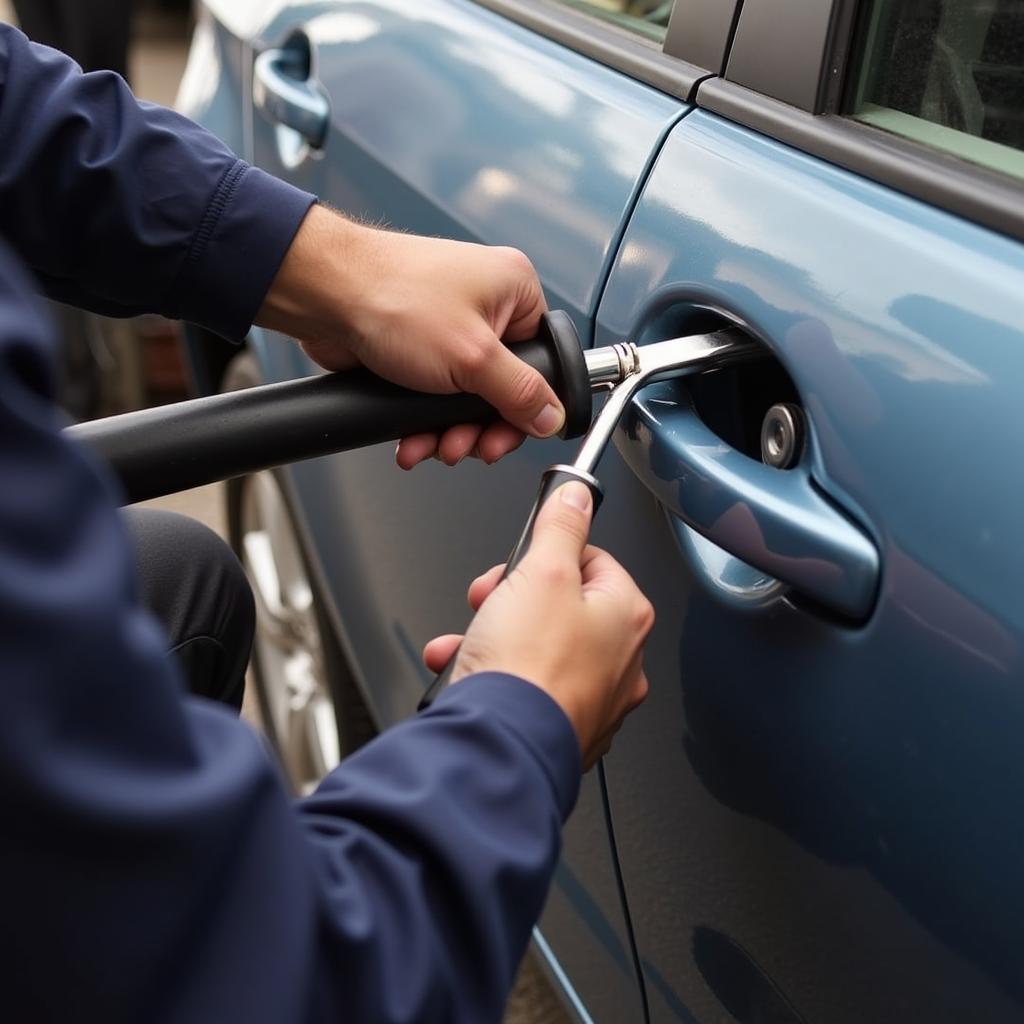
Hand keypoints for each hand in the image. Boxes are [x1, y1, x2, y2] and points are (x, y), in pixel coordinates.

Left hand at [256, 205, 563, 467]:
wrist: (325, 295)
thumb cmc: (393, 297)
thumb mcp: (472, 357)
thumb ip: (519, 392)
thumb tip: (551, 417)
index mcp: (514, 290)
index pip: (542, 361)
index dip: (526, 406)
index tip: (507, 435)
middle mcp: (486, 305)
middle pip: (503, 388)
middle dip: (479, 427)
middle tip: (466, 448)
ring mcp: (450, 326)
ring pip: (465, 398)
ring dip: (448, 432)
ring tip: (433, 446)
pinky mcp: (419, 347)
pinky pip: (434, 396)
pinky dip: (424, 422)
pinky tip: (413, 440)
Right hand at [423, 482, 652, 769]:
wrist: (502, 745)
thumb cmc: (528, 667)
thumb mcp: (541, 571)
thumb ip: (561, 526)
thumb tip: (576, 495)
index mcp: (627, 616)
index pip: (592, 560)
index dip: (545, 556)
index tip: (517, 563)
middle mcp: (621, 661)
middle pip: (561, 606)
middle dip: (511, 599)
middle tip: (487, 601)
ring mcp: (594, 700)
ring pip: (538, 649)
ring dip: (493, 638)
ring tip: (469, 643)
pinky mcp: (562, 728)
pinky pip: (527, 689)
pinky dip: (496, 678)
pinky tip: (468, 676)